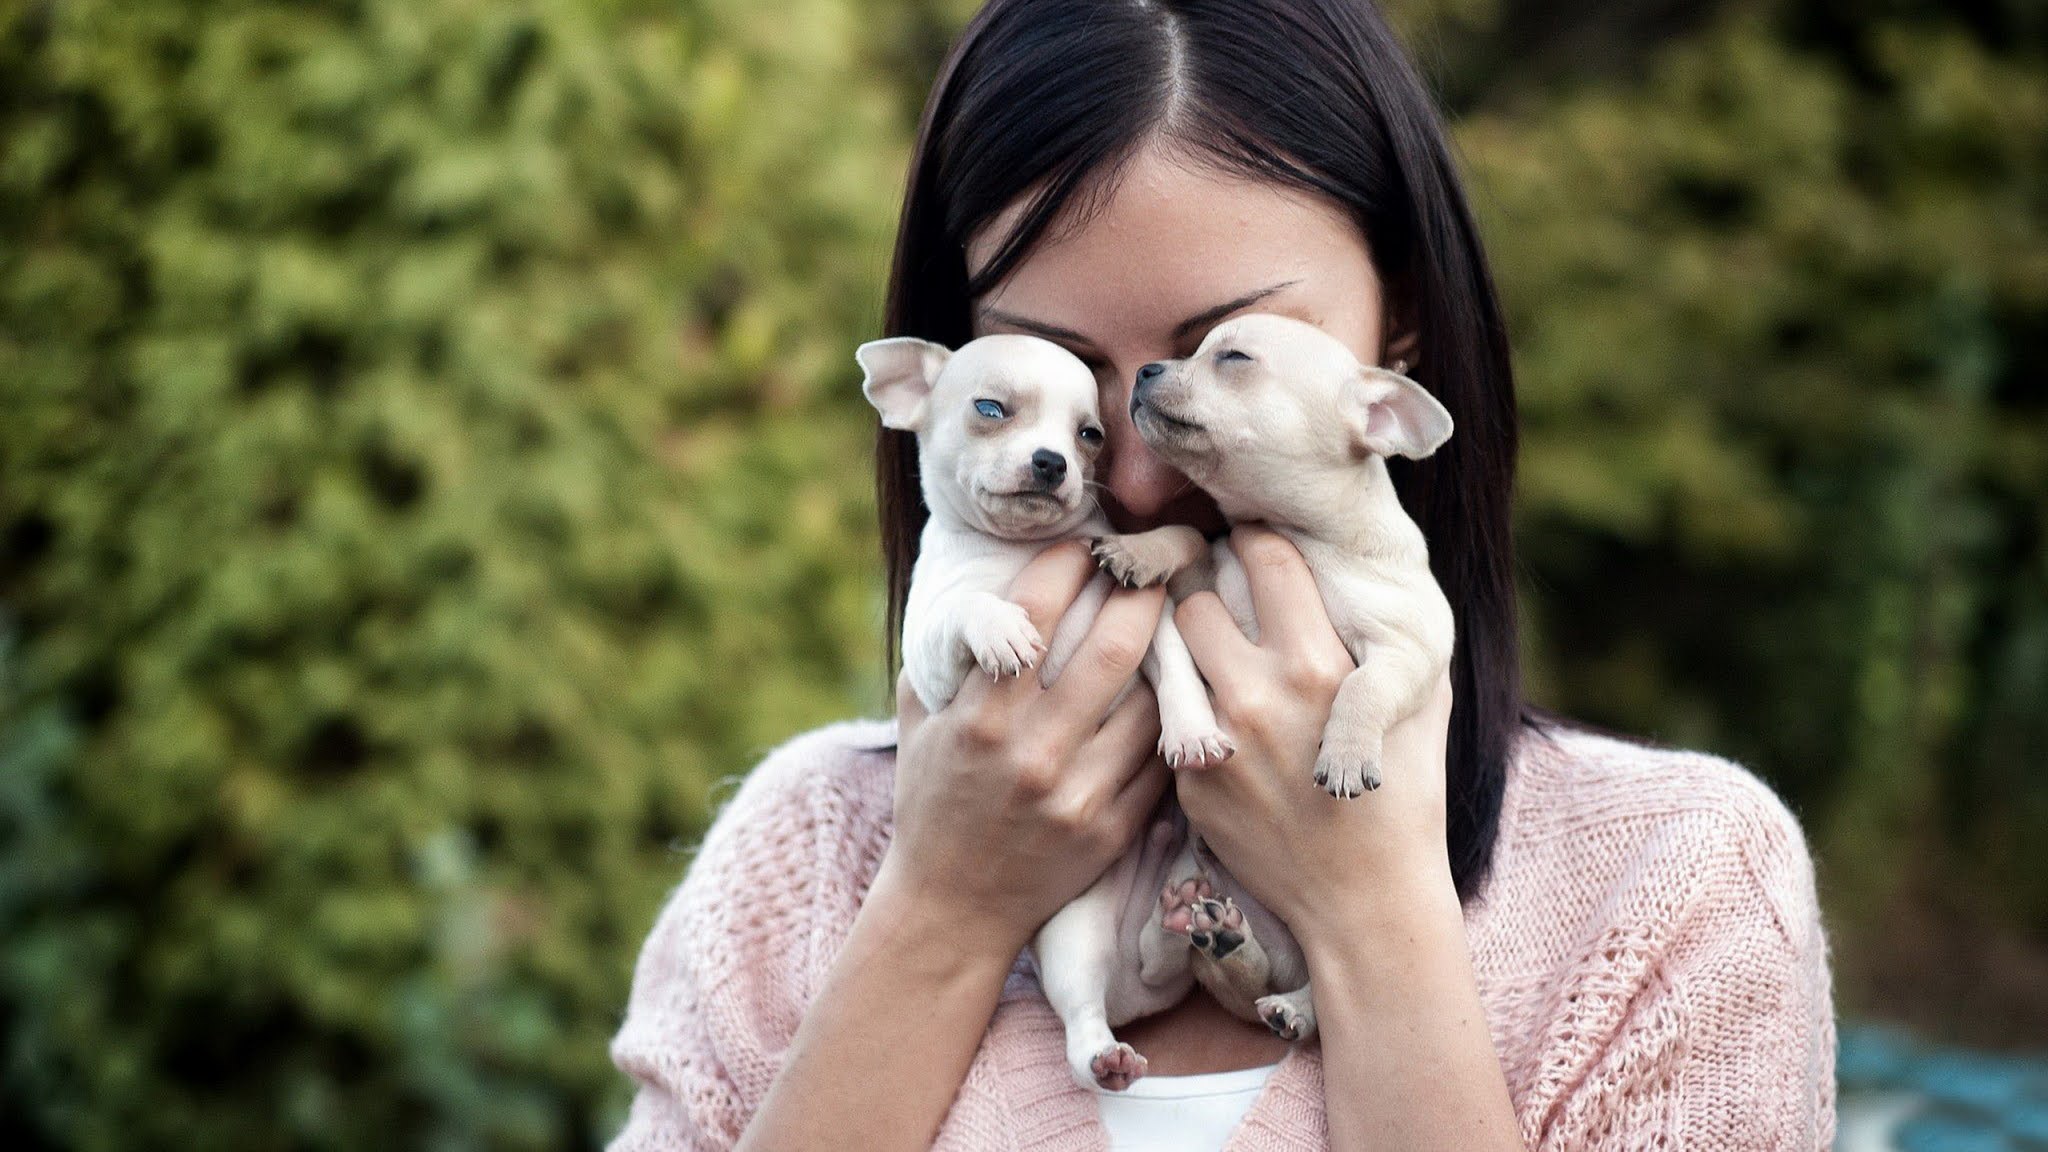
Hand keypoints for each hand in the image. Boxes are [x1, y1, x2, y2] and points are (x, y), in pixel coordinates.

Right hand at [882, 541, 1173, 955]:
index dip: (1069, 563)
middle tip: (1158, 562)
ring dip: (1167, 653)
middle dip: (1142, 592)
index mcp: (979, 718)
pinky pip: (1160, 758)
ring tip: (1177, 620)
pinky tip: (1177, 690)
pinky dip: (1171, 719)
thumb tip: (977, 580)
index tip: (1088, 541)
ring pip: (1151, 701)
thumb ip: (947, 654)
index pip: (1035, 614)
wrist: (954, 909)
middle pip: (1113, 647)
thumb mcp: (919, 721)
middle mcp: (1031, 753)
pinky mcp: (1113, 830)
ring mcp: (1078, 795)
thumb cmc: (933, 800)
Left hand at [1171, 525, 1455, 938]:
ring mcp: (1214, 740)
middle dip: (1201, 580)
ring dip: (1180, 635)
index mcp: (1320, 664)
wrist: (1366, 900)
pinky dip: (1181, 695)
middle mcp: (1258, 695)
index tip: (1251, 540)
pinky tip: (1202, 699)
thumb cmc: (1406, 795)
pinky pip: (1167, 709)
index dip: (1255, 537)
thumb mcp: (1420, 701)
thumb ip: (1386, 630)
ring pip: (1165, 646)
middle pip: (1194, 591)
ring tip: (1197, 635)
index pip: (1262, 554)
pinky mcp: (1186, 780)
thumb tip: (1363, 565)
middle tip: (1210, 583)